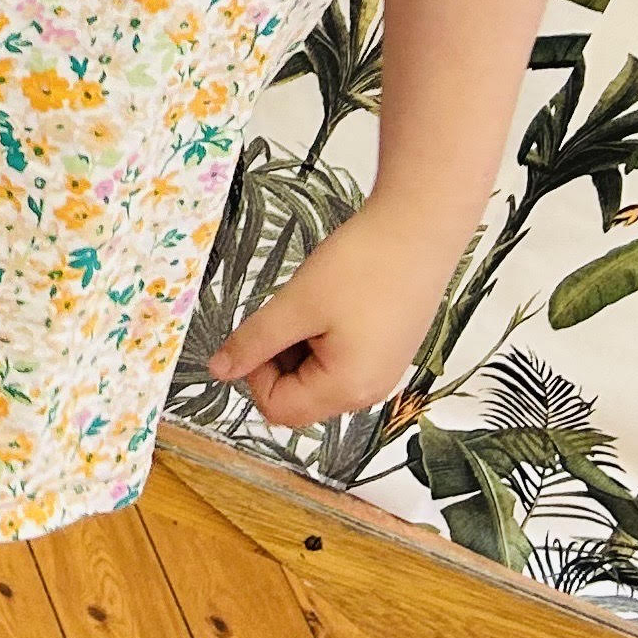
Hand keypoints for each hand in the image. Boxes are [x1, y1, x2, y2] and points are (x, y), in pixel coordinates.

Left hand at [203, 202, 460, 431]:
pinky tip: (333, 302)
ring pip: (317, 377)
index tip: (262, 329)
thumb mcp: (296, 304)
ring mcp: (381, 373)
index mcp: (347, 390)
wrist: (419, 228)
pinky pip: (340, 360)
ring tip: (314, 303)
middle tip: (289, 311)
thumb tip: (218, 371)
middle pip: (298, 397)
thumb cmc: (361, 266)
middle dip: (279, 359)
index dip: (256, 372)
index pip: (277, 409)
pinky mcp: (387, 352)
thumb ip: (254, 342)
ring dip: (300, 345)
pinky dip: (323, 337)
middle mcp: (369, 393)